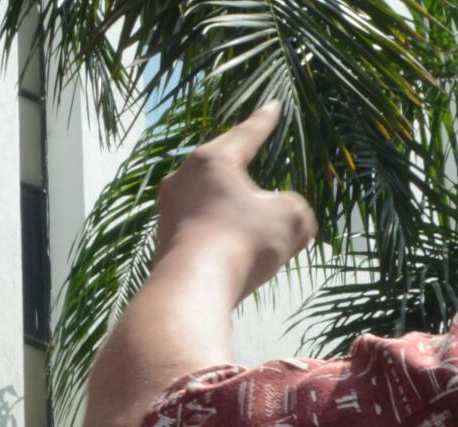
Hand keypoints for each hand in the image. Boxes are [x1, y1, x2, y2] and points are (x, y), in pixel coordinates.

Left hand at [153, 103, 316, 302]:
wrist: (192, 289)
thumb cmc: (242, 242)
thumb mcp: (289, 218)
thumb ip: (295, 208)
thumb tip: (290, 217)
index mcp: (212, 160)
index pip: (246, 134)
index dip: (265, 121)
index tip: (273, 106)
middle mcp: (182, 179)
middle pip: (220, 167)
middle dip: (241, 169)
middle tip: (253, 159)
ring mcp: (167, 212)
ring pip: (206, 200)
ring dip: (228, 208)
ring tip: (247, 219)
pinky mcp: (162, 243)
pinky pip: (197, 230)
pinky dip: (216, 235)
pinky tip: (230, 251)